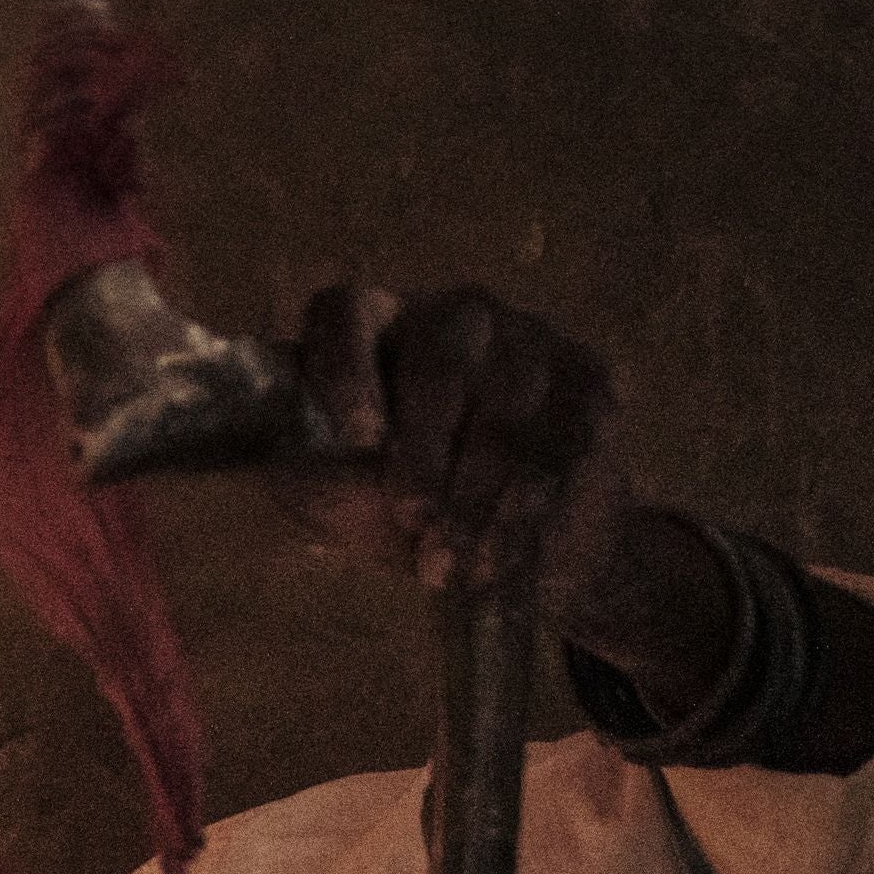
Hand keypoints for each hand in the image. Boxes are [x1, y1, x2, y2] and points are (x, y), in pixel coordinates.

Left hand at [274, 284, 637, 609]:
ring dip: (476, 494)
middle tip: (412, 520)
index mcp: (375, 326)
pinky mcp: (589, 381)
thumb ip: (309, 467)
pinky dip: (526, 507)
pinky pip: (560, 440)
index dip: (344, 365)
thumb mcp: (335, 495)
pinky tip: (499, 556)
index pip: (343, 309)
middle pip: (440, 356)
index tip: (357, 437)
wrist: (509, 547)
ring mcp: (529, 339)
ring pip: (507, 404)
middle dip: (425, 447)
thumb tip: (284, 455)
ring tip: (449, 564)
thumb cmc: (400, 509)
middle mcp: (455, 315)